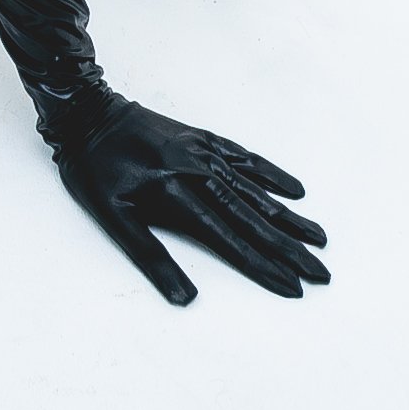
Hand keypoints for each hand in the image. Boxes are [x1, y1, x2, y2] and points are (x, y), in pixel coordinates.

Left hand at [53, 96, 329, 305]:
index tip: (293, 287)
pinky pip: (245, 158)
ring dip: (288, 216)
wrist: (86, 111)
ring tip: (319, 237)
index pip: (229, 240)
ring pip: (255, 190)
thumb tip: (185, 298)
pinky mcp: (203, 138)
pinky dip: (271, 173)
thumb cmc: (93, 169)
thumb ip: (152, 257)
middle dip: (289, 249)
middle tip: (322, 272)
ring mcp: (204, 153)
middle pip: (253, 218)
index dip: (263, 266)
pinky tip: (294, 189)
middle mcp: (199, 173)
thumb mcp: (112, 217)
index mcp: (177, 195)